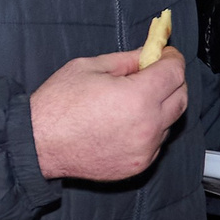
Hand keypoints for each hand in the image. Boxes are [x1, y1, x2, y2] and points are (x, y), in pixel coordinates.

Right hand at [30, 49, 187, 181]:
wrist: (37, 144)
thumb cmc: (57, 105)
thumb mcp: (88, 67)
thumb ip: (126, 60)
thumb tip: (148, 54)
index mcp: (137, 96)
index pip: (175, 72)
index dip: (172, 58)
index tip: (165, 54)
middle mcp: (148, 125)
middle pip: (182, 97)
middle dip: (173, 81)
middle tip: (154, 74)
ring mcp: (145, 148)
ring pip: (170, 122)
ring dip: (161, 107)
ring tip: (133, 102)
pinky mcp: (138, 165)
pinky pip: (156, 143)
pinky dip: (149, 130)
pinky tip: (125, 124)